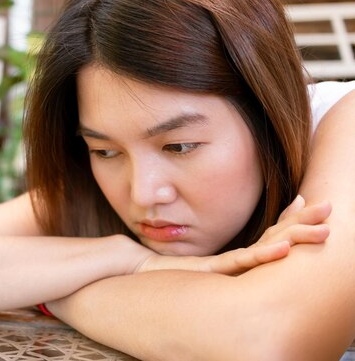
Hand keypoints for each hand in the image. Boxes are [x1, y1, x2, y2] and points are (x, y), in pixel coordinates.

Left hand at [133, 195, 330, 275]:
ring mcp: (223, 268)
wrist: (133, 266)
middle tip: (329, 210)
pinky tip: (283, 246)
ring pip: (266, 252)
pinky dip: (264, 254)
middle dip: (302, 225)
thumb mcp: (183, 229)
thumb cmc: (157, 250)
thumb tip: (200, 192)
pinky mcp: (210, 271)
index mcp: (229, 252)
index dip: (287, 217)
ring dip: (294, 239)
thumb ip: (198, 217)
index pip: (266, 232)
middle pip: (274, 240)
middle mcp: (231, 262)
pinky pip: (241, 262)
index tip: (305, 198)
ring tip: (321, 229)